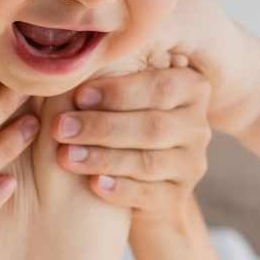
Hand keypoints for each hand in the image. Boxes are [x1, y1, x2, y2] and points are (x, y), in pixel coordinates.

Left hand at [52, 67, 212, 220]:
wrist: (138, 173)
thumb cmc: (120, 116)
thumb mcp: (123, 93)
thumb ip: (110, 74)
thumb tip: (77, 63)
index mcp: (190, 88)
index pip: (159, 88)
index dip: (118, 92)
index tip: (78, 96)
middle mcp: (197, 127)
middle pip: (153, 126)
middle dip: (103, 126)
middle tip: (62, 128)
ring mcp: (191, 164)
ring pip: (149, 162)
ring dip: (104, 159)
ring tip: (67, 156)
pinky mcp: (178, 196)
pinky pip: (150, 195)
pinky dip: (120, 189)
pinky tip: (93, 184)